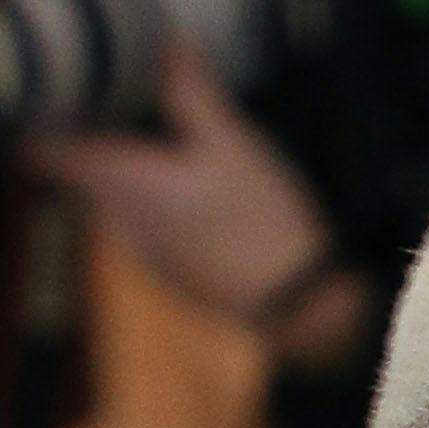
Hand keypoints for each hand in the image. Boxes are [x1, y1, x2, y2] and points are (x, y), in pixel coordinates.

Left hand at [18, 34, 339, 327]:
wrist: (297, 303)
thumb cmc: (261, 221)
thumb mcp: (232, 142)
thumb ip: (192, 93)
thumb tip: (173, 48)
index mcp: (126, 184)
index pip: (59, 155)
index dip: (56, 133)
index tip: (72, 109)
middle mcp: (124, 223)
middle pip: (85, 181)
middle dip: (94, 150)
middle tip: (122, 118)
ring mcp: (147, 256)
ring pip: (114, 209)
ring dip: (124, 182)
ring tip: (156, 154)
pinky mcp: (172, 276)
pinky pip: (142, 234)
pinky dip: (151, 212)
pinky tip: (187, 202)